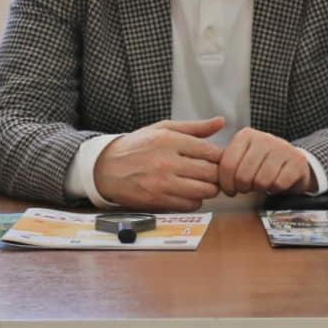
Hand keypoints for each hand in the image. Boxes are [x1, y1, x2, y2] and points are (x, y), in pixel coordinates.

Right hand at [93, 117, 224, 210]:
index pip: (211, 152)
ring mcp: (162, 183)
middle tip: (215, 174)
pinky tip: (188, 193)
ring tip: (202, 183)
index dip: (221, 158)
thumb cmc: (138, 146)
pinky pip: (189, 205)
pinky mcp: (157, 200)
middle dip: (218, 175)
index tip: (220, 160)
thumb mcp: (163, 129)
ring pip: (204, 191)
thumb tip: (221, 122)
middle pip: (211, 173)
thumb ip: (194, 127)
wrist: (106, 167)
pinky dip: (194, 201)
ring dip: (208, 189)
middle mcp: (167, 162)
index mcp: (170, 140)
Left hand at [217, 127, 314, 195]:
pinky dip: (276, 189)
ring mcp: (282, 148)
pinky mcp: (297, 160)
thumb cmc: (263, 164)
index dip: (226, 183)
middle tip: (247, 188)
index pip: (227, 164)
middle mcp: (264, 138)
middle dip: (243, 187)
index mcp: (246, 135)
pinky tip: (276, 184)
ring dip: (260, 188)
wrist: (295, 163)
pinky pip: (279, 183)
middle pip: (243, 175)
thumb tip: (212, 179)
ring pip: (261, 180)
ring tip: (262, 184)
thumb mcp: (244, 157)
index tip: (229, 191)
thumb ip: (229, 164)